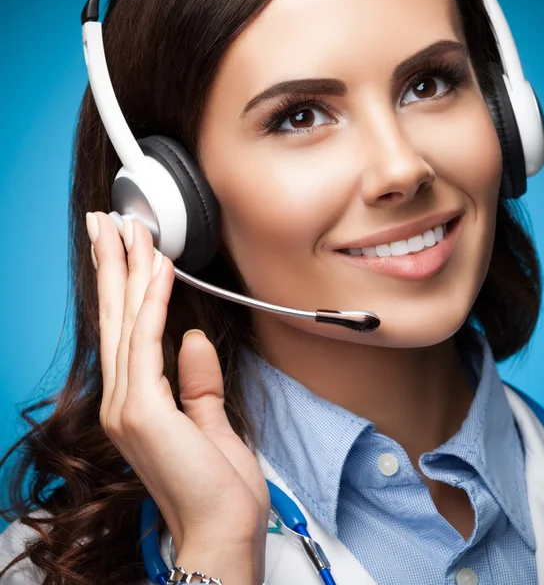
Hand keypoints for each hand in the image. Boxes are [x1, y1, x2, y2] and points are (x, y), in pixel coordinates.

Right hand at [87, 212, 268, 582]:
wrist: (221, 534)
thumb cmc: (217, 488)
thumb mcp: (209, 424)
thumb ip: (197, 381)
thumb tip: (191, 340)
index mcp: (136, 405)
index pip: (125, 334)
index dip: (121, 289)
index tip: (122, 252)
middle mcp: (123, 402)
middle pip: (116, 319)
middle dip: (113, 266)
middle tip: (108, 223)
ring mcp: (128, 407)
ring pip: (126, 322)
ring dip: (128, 271)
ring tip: (128, 230)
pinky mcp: (145, 411)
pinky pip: (148, 342)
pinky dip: (153, 302)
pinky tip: (158, 270)